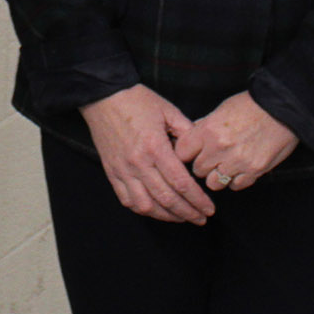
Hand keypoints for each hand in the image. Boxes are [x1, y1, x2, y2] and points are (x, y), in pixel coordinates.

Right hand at [80, 84, 215, 223]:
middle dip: (187, 213)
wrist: (103, 95)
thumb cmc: (137, 100)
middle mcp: (138, 163)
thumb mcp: (168, 110)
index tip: (209, 209)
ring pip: (146, 206)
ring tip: (181, 217)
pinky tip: (156, 210)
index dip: (197, 200)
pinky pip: (127, 200)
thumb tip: (199, 152)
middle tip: (201, 218)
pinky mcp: (111, 172)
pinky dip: (143, 210)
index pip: (181, 183)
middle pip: (166, 199)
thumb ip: (187, 131)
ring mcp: (122, 170)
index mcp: (155, 147)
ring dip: (167, 216)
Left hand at [173, 91, 298, 192]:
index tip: (191, 152)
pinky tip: (239, 168)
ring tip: (225, 164)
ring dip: (217, 176)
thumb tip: (191, 136)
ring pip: (214, 183)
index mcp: (208, 130)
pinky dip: (236, 180)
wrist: (281, 109)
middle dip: (202, 164)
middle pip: (197, 170)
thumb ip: (204, 125)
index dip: (186, 152)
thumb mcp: (221, 109)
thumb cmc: (251, 105)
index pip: (182, 152)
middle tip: (211, 157)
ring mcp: (237, 162)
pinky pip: (235, 186)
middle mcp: (220, 148)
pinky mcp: (254, 172)